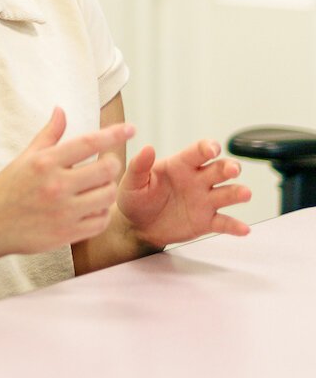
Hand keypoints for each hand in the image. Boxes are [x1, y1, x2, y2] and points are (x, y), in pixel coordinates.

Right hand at [0, 108, 134, 256]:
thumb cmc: (7, 189)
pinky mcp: (66, 233)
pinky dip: (102, 213)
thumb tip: (61, 110)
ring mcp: (62, 212)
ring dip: (108, 189)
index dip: (114, 134)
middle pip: (106, 169)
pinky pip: (101, 221)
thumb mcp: (24, 158)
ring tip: (98, 187)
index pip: (89, 143)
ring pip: (108, 196)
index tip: (130, 128)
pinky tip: (92, 208)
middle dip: (111, 164)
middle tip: (104, 166)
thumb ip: (48, 135)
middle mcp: (55, 185)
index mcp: (44, 163)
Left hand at [117, 139, 252, 248]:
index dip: (208, 147)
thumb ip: (139, 166)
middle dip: (230, 167)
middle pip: (220, 169)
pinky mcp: (207, 221)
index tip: (212, 150)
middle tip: (232, 170)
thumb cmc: (135, 198)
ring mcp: (205, 201)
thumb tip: (147, 148)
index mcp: (180, 165)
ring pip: (228, 193)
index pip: (199, 151)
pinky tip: (244, 229)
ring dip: (238, 192)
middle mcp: (198, 180)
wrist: (136, 226)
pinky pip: (225, 223)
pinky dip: (235, 226)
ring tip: (245, 194)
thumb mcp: (132, 182)